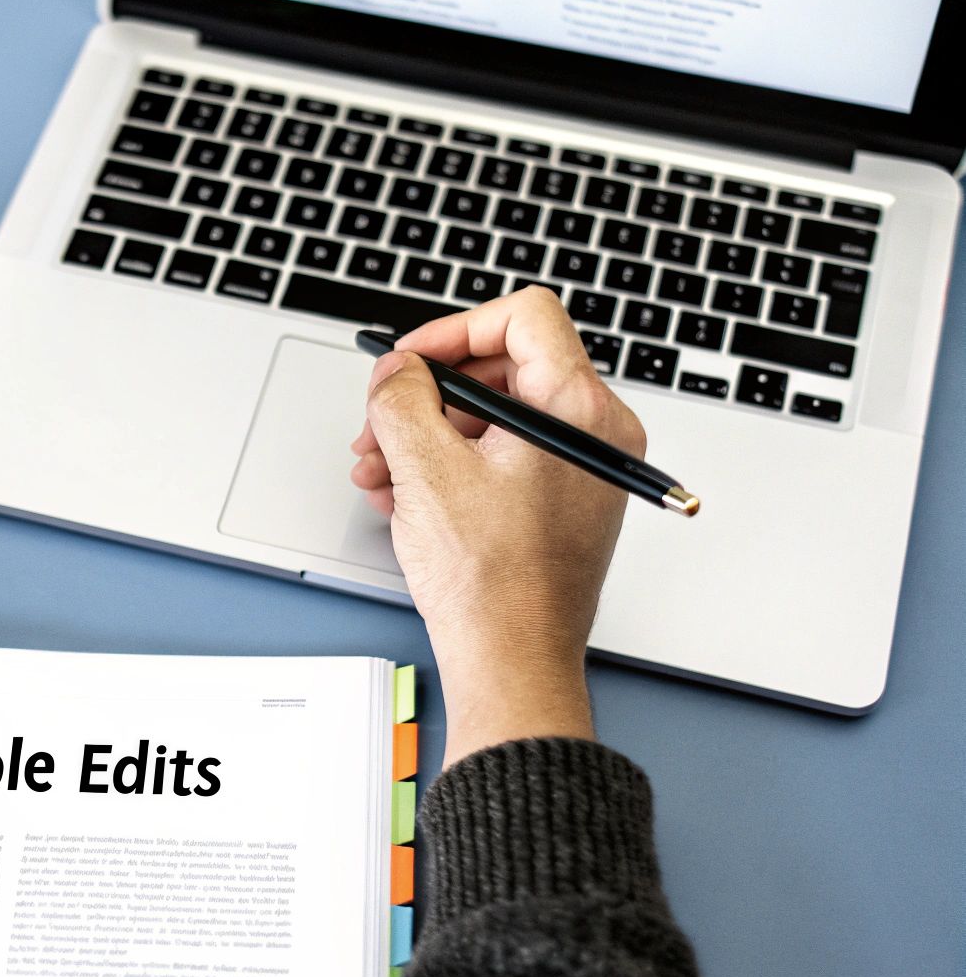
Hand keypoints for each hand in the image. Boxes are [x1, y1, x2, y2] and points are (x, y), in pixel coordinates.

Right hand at [349, 287, 644, 765]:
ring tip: (380, 470)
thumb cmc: (491, 583)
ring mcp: (585, 468)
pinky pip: (505, 455)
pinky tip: (404, 493)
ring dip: (429, 433)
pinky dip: (453, 463)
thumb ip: (402, 397)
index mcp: (579, 410)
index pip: (523, 316)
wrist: (513, 661)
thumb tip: (397, 370)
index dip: (454, 329)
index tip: (411, 361)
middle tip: (381, 422)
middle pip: (504, 367)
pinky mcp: (567, 500)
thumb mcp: (424, 469)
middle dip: (430, 393)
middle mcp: (598, 432)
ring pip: (498, 415)